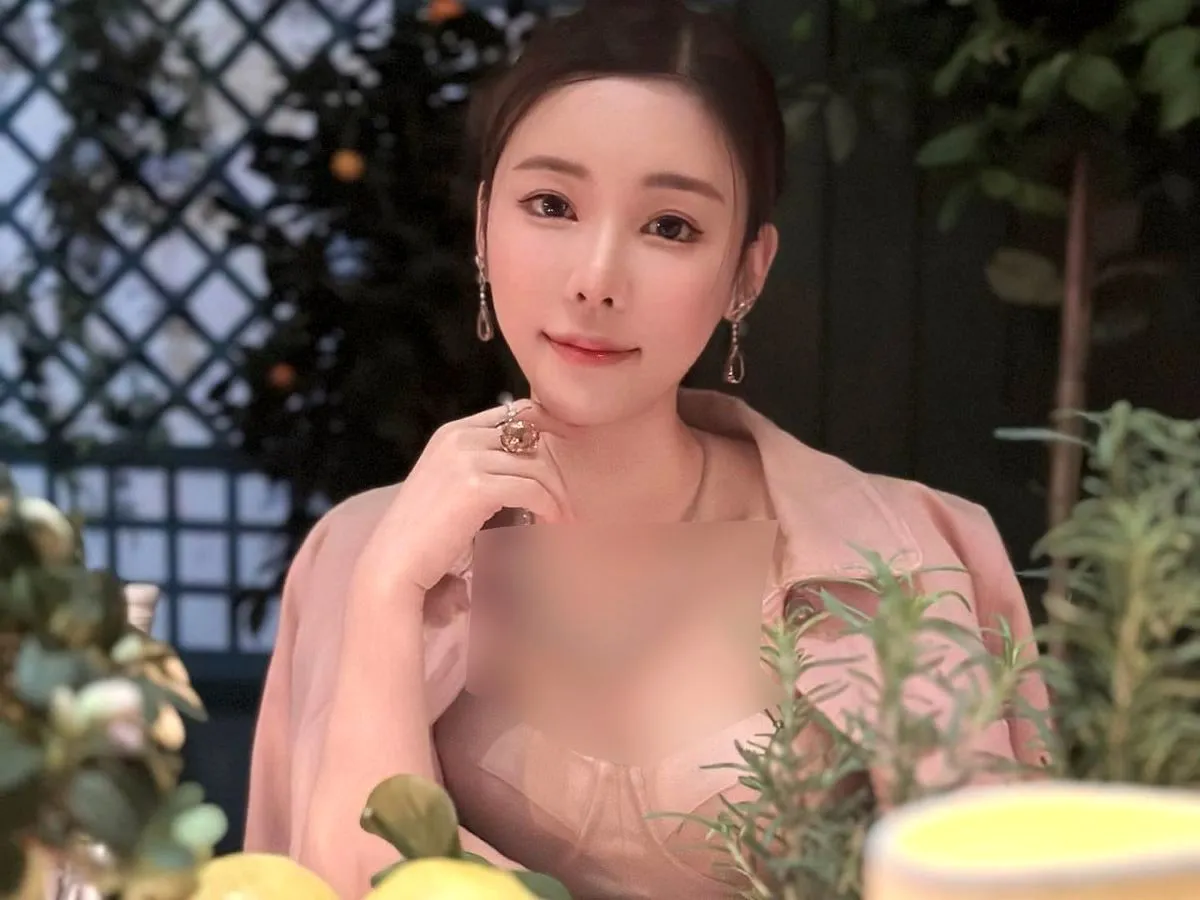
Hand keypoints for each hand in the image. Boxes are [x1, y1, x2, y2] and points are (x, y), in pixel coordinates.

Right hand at [353, 400, 575, 598]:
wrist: (396, 566)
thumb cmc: (427, 537)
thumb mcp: (454, 490)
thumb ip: (484, 471)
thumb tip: (534, 469)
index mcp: (453, 433)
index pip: (516, 412)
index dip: (549, 427)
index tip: (570, 451)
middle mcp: (459, 437)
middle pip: (531, 435)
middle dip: (556, 465)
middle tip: (568, 497)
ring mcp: (465, 459)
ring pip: (535, 465)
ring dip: (555, 492)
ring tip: (562, 516)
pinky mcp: (475, 486)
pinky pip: (530, 489)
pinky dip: (547, 506)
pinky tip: (552, 522)